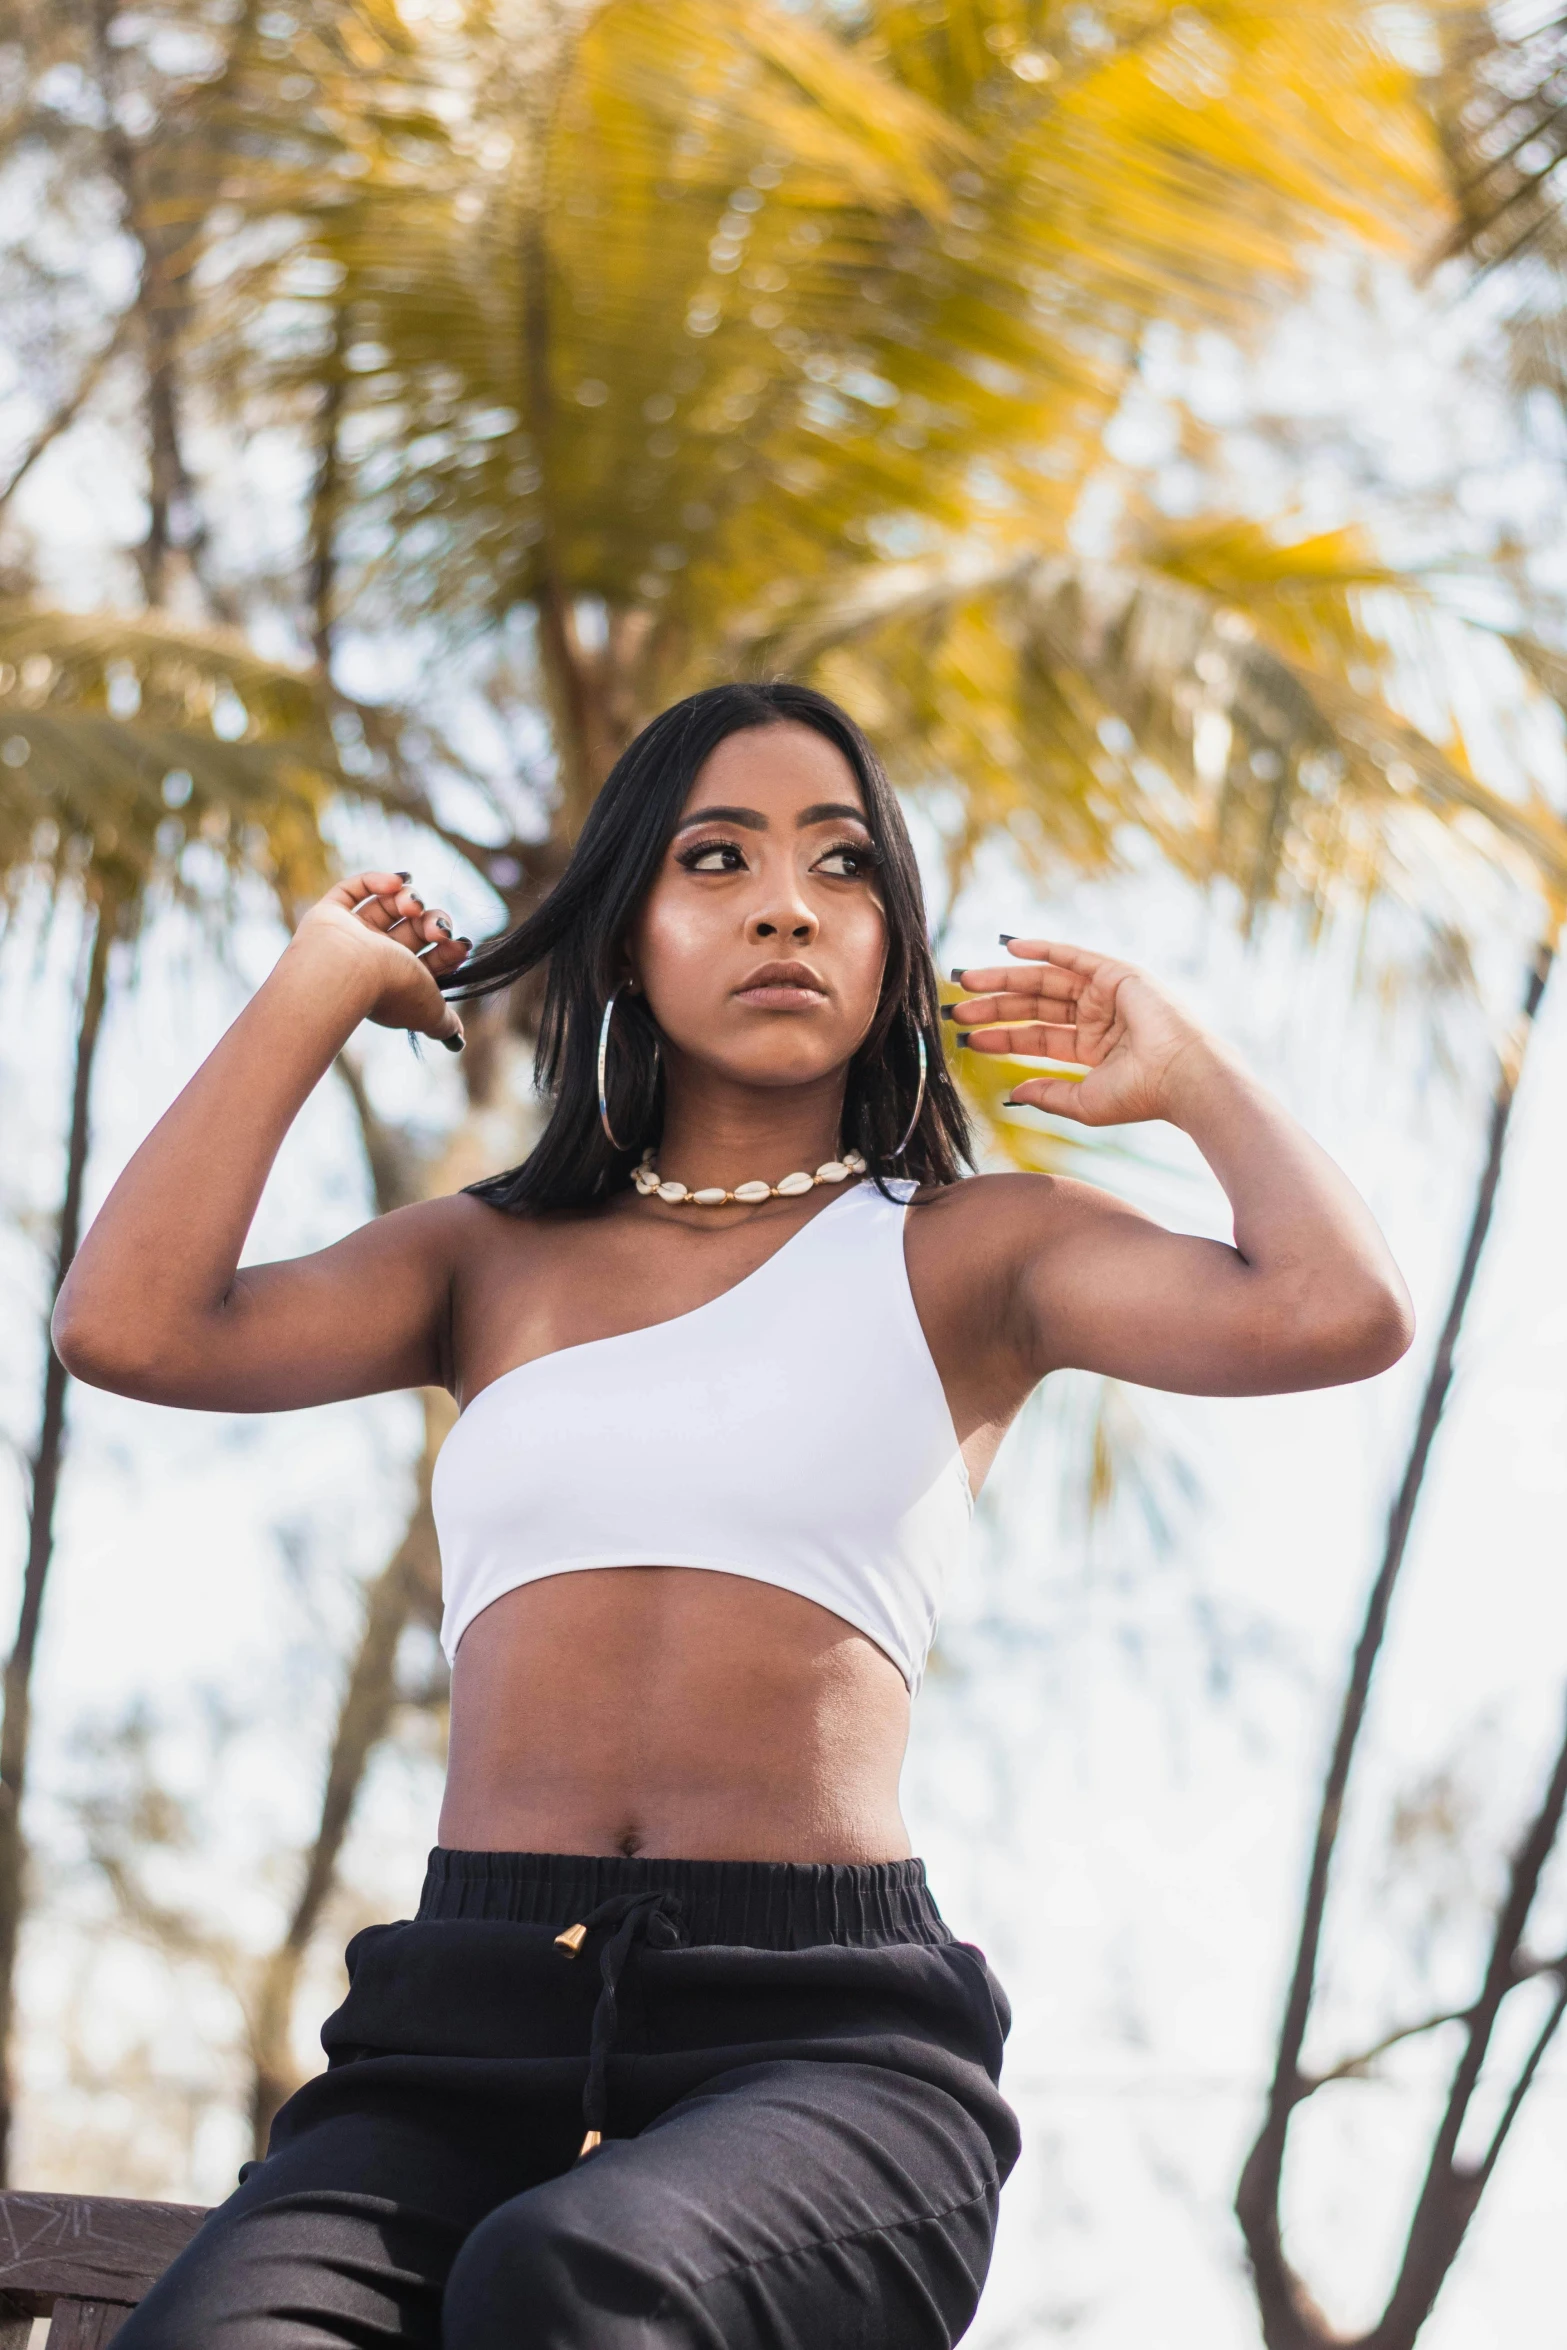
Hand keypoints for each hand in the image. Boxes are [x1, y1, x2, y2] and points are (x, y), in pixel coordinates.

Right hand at [291, 871, 471, 1047]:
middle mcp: (373, 958)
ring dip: (408, 899)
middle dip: (431, 922)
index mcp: (396, 981)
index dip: (448, 949)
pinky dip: (376, 880)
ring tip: (411, 905)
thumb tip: (456, 1038)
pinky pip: (352, 890)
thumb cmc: (391, 991)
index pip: (428, 958)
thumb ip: (445, 1023)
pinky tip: (397, 882)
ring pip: (386, 906)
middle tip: (436, 928)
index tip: (460, 944)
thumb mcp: (431, 1010)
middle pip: (412, 929)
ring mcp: (350, 935)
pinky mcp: (330, 915)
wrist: (348, 973)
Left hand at [948, 939, 1215, 1125]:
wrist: (1181, 1077)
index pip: (1036, 1037)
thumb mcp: (1083, 1102)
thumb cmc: (1140, 1095)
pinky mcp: (1117, 973)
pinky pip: (1073, 955)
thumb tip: (1014, 1091)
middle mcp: (1097, 1018)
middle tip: (957, 1008)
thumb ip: (1048, 1094)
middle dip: (995, 1006)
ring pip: (1045, 981)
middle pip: (1034, 1007)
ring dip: (1006, 979)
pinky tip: (1008, 947)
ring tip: (968, 981)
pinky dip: (1042, 948)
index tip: (968, 1035)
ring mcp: (1106, 994)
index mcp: (1092, 1048)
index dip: (1002, 1036)